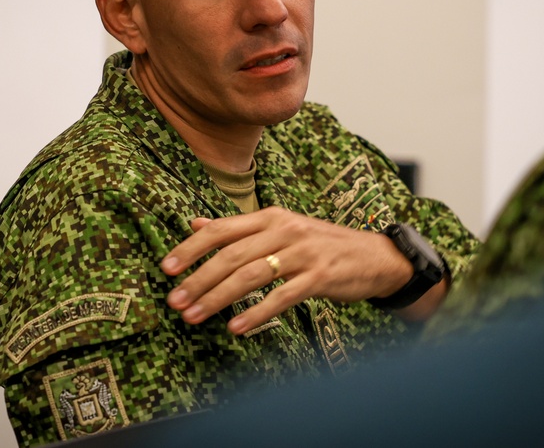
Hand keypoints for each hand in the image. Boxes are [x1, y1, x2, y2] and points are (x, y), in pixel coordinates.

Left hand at [161, 207, 415, 334]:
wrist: (376, 256)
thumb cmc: (322, 245)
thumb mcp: (281, 228)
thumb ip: (239, 228)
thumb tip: (196, 223)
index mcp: (271, 216)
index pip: (221, 229)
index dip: (191, 248)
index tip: (167, 268)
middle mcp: (284, 230)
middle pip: (231, 255)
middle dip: (198, 280)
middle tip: (175, 302)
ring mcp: (303, 253)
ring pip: (251, 275)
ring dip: (218, 298)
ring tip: (196, 316)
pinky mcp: (319, 277)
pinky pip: (281, 296)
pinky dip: (256, 313)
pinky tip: (236, 327)